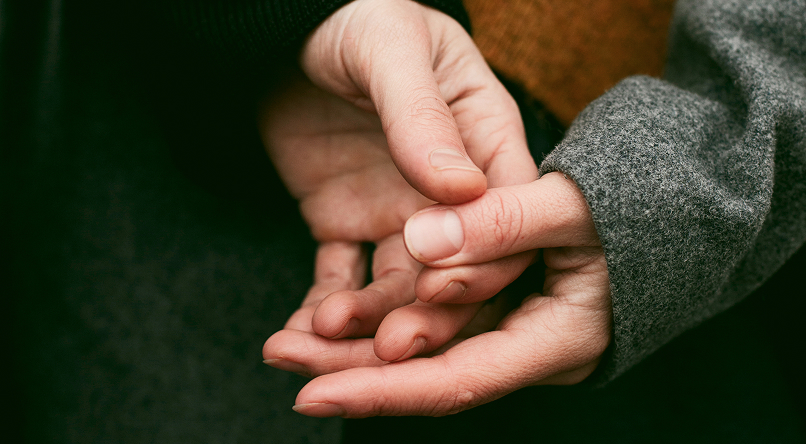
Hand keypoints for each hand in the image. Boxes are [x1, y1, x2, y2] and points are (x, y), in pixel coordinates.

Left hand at [260, 0, 536, 342]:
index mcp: (482, 142)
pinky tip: (301, 333)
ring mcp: (399, 212)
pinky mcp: (347, 222)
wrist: (279, 32)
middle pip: (456, 271)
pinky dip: (323, 308)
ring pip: (398, 289)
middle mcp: (448, 192)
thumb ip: (424, 117)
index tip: (438, 285)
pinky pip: (340, 277)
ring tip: (323, 333)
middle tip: (385, 346)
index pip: (506, 217)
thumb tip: (461, 192)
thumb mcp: (392, 49)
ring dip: (367, 322)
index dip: (483, 260)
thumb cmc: (354, 19)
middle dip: (425, 316)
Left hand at [264, 173, 611, 416]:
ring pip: (416, 345)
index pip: (460, 377)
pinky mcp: (482, 296)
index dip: (387, 391)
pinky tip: (318, 316)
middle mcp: (523, 340)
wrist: (666, 190)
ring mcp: (501, 320)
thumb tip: (424, 246)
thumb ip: (505, 220)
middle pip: (426, 371)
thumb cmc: (639, 197)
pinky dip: (369, 315)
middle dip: (352, 370)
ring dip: (350, 345)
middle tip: (283, 360)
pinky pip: (419, 314)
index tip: (316, 395)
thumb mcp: (577, 200)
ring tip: (285, 342)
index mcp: (557, 334)